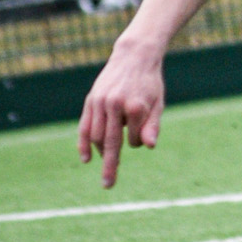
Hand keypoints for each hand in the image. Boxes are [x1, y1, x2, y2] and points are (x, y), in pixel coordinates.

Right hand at [78, 35, 166, 188]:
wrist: (134, 56)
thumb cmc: (149, 83)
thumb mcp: (158, 103)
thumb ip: (153, 126)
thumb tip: (149, 147)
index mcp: (136, 107)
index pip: (134, 140)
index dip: (138, 140)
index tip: (141, 133)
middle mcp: (116, 105)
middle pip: (111, 144)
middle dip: (110, 167)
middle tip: (107, 185)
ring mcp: (101, 103)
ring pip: (97, 136)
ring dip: (102, 152)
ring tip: (107, 162)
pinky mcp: (91, 100)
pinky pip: (85, 126)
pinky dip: (84, 143)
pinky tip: (86, 158)